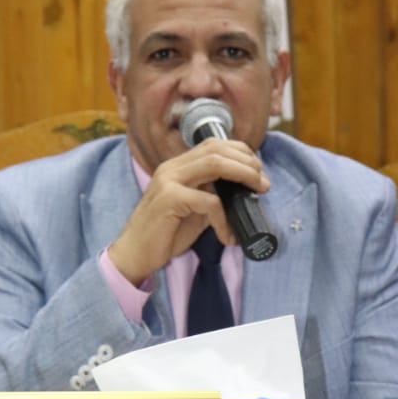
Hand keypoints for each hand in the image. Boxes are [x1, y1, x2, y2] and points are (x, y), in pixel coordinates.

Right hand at [109, 138, 269, 284]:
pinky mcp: (169, 200)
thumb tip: (242, 193)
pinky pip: (208, 202)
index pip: (213, 144)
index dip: (240, 151)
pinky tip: (227, 236)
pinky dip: (224, 219)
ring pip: (215, 164)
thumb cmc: (164, 233)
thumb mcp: (193, 210)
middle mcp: (172, 168)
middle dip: (246, 162)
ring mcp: (169, 181)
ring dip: (242, 176)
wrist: (134, 253)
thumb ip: (212, 196)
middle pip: (217, 149)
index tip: (257, 169)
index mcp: (177, 166)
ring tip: (257, 192)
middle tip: (263, 181)